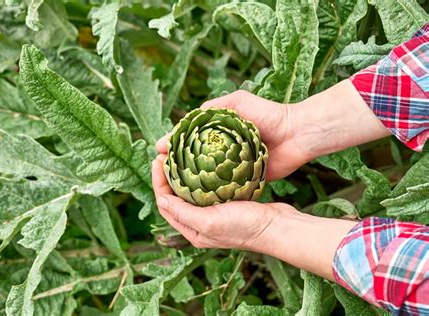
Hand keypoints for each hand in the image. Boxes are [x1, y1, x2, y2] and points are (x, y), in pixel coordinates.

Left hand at [152, 154, 355, 280]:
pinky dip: (201, 175)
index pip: (166, 203)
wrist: (277, 226)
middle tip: (165, 154)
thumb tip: (161, 199)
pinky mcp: (226, 204)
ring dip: (183, 174)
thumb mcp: (210, 221)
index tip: (158, 160)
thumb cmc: (245, 227)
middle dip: (168, 175)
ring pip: (190, 191)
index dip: (158, 181)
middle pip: (175, 196)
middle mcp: (200, 223)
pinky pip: (207, 188)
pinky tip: (202, 163)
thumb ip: (183, 212)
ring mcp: (213, 213)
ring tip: (179, 155)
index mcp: (192, 230)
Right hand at [156, 81, 389, 177]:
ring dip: (189, 182)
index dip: (171, 146)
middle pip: (192, 160)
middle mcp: (222, 150)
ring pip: (205, 176)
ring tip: (173, 189)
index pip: (188, 139)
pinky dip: (211, 192)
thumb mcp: (237, 102)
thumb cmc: (268, 115)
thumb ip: (213, 108)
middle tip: (161, 173)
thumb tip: (185, 120)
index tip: (158, 153)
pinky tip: (196, 198)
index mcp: (217, 132)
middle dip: (175, 167)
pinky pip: (224, 187)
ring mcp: (232, 166)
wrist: (297, 134)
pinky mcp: (244, 180)